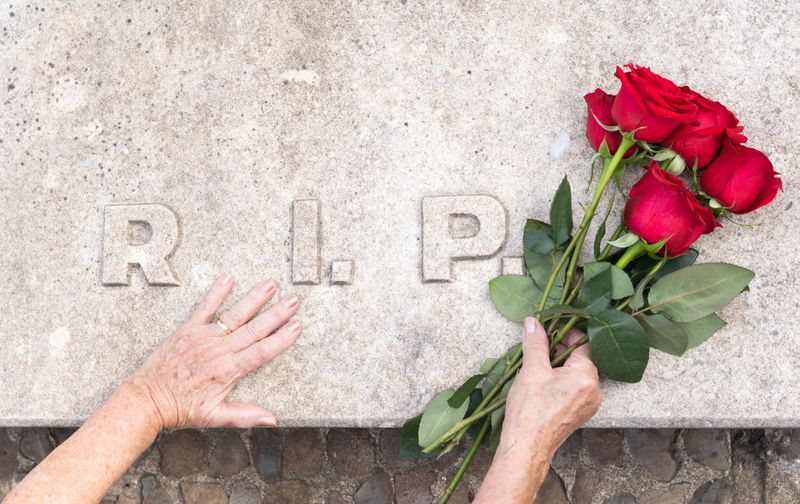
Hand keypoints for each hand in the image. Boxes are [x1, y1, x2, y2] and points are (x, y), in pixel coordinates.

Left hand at [126, 273, 301, 429]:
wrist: (147, 399)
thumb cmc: (180, 409)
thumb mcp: (214, 417)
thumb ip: (244, 416)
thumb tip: (272, 419)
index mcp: (228, 371)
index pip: (261, 352)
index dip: (281, 339)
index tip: (297, 326)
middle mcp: (219, 351)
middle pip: (254, 329)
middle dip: (276, 314)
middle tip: (293, 299)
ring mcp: (203, 338)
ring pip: (234, 315)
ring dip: (253, 299)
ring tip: (270, 284)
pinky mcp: (188, 329)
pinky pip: (204, 308)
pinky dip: (216, 293)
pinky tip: (228, 278)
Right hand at [501, 317, 602, 456]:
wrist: (527, 447)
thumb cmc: (530, 410)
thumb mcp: (532, 371)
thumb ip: (535, 343)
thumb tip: (533, 322)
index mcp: (587, 376)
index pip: (583, 343)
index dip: (565, 333)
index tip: (548, 329)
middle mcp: (595, 390)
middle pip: (581, 358)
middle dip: (560, 350)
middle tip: (538, 346)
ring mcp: (589, 404)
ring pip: (577, 374)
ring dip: (559, 365)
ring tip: (538, 365)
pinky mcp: (581, 413)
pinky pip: (575, 388)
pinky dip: (561, 380)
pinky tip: (543, 382)